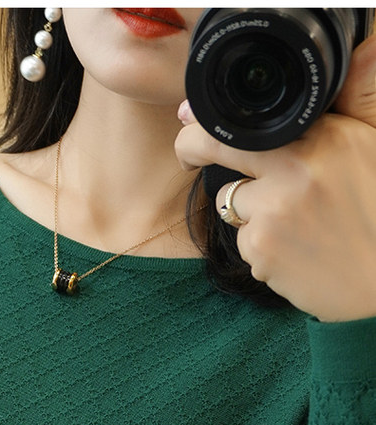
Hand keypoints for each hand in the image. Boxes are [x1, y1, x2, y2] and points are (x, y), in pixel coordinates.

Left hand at [174, 36, 375, 321]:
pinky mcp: (260, 251)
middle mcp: (295, 170)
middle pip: (217, 148)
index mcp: (325, 137)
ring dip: (248, 211)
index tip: (194, 120)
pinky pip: (241, 242)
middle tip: (189, 157)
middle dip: (193, 150)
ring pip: (229, 201)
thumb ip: (357, 101)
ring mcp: (273, 212)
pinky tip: (295, 252)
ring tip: (294, 224)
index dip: (212, 120)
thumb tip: (365, 49)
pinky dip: (260, 248)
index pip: (250, 118)